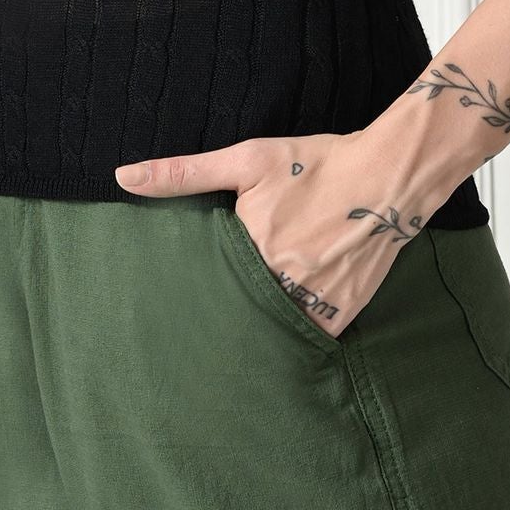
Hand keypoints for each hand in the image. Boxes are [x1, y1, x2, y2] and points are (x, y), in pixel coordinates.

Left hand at [114, 131, 425, 338]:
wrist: (386, 177)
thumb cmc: (314, 164)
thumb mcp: (247, 161)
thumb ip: (184, 172)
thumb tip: (123, 176)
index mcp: (249, 250)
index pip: (205, 288)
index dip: (192, 296)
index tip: (175, 308)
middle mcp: (279, 284)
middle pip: (236, 313)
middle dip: (220, 320)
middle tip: (198, 335)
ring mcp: (313, 305)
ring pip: (269, 332)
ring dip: (254, 333)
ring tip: (230, 349)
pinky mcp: (340, 316)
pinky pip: (307, 339)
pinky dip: (293, 336)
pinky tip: (279, 339)